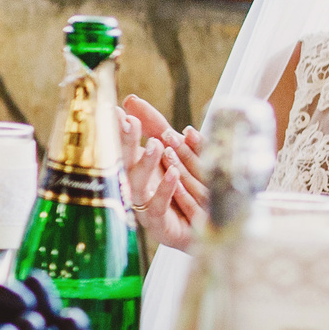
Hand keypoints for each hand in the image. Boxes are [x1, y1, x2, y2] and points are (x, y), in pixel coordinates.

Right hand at [120, 97, 207, 251]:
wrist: (210, 229)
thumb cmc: (190, 190)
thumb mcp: (179, 152)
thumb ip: (157, 127)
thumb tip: (132, 101)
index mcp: (141, 169)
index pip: (129, 145)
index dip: (123, 129)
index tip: (117, 109)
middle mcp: (139, 188)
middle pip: (127, 163)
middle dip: (125, 142)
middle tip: (127, 121)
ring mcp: (146, 208)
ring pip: (138, 185)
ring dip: (146, 164)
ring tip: (156, 145)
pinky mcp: (161, 226)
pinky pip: (158, 207)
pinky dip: (165, 189)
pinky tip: (172, 173)